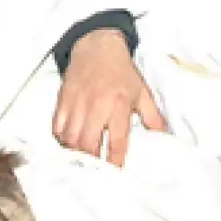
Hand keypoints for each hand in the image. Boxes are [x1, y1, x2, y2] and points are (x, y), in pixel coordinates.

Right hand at [52, 30, 166, 166]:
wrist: (97, 45)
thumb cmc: (122, 71)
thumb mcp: (142, 92)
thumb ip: (153, 117)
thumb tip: (164, 137)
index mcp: (118, 105)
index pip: (117, 141)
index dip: (115, 161)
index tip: (116, 174)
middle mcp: (96, 106)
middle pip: (88, 143)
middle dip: (92, 160)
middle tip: (96, 169)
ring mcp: (77, 103)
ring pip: (70, 138)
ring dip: (76, 152)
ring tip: (82, 158)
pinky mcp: (63, 99)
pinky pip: (57, 126)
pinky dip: (62, 138)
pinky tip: (69, 142)